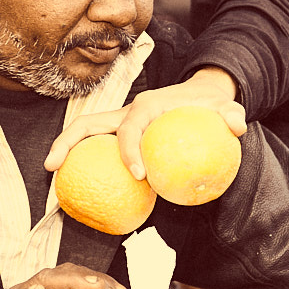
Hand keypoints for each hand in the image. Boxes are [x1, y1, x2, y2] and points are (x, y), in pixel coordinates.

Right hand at [43, 68, 244, 180]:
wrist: (200, 97)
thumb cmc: (209, 106)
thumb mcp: (226, 108)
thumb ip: (233, 114)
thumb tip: (237, 126)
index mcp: (148, 106)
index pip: (131, 127)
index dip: (129, 150)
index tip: (139, 176)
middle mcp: (128, 112)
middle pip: (89, 124)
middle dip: (67, 142)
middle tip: (52, 169)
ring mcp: (120, 123)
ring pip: (85, 133)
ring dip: (65, 151)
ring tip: (51, 180)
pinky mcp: (121, 134)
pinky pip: (99, 149)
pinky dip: (84, 164)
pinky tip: (80, 190)